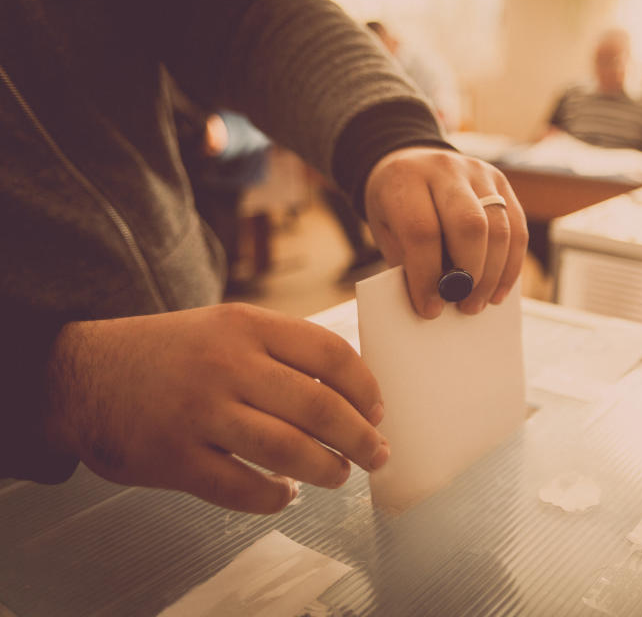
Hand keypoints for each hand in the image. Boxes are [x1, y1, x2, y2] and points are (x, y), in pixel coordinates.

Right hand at [43, 304, 387, 513]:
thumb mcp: (223, 327)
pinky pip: (242, 488)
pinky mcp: (175, 458)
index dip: (364, 386)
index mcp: (245, 326)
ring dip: (327, 470)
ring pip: (288, 450)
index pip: (328, 352)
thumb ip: (279, 349)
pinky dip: (274, 497)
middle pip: (318, 406)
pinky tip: (284, 495)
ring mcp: (199, 413)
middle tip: (377, 454)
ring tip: (340, 475)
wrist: (80, 374)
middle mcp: (226, 365)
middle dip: (359, 437)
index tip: (378, 410)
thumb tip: (348, 390)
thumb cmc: (169, 353)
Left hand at [364, 147, 527, 317]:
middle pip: (469, 225)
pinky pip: (517, 228)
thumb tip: (437, 301)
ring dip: (493, 275)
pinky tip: (498, 289)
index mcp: (406, 178)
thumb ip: (408, 260)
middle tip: (462, 305)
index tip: (430, 308)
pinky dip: (511, 265)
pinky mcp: (501, 182)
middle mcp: (444, 169)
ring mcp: (478, 172)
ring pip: (499, 228)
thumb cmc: (396, 205)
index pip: (422, 230)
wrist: (409, 161)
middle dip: (469, 274)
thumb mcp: (386, 229)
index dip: (428, 275)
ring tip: (478, 302)